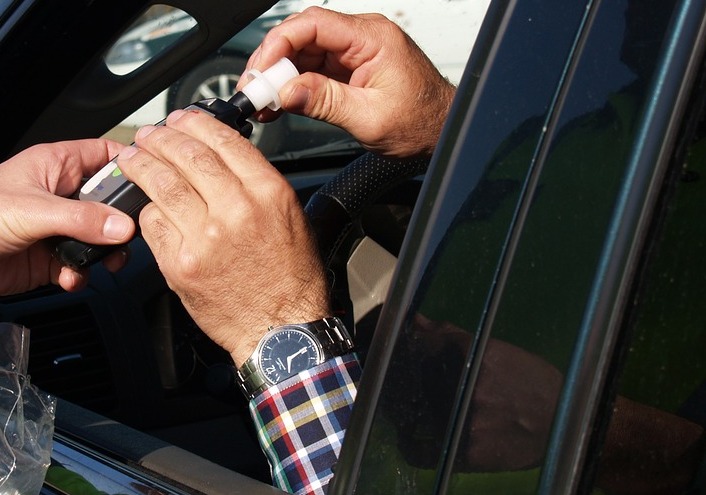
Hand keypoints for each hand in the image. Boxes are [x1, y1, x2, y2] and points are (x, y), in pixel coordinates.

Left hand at [0, 140, 134, 294]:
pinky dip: (82, 273)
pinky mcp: (52, 256)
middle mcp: (61, 194)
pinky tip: (70, 276)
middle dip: (122, 221)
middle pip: (110, 200)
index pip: (104, 154)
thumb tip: (122, 225)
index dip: (129, 163)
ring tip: (104, 261)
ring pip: (102, 235)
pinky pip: (82, 263)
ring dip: (107, 252)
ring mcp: (58, 226)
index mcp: (56, 166)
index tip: (151, 180)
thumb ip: (82, 218)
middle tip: (130, 234)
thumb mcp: (33, 210)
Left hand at [117, 109, 331, 365]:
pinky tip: (145, 203)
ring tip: (133, 157)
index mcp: (270, 194)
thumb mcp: (293, 219)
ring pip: (162, 185)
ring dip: (142, 164)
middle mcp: (238, 210)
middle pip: (187, 156)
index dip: (196, 123)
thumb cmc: (292, 279)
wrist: (282, 329)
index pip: (224, 141)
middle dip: (162, 137)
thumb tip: (225, 160)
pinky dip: (147, 209)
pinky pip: (153, 224)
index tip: (184, 119)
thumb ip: (259, 186)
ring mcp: (206, 237)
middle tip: (151, 134)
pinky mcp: (181, 264)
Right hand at [242, 7, 455, 157]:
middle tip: (254, 90)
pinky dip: (295, 84)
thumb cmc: (421, 122)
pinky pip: (315, 69)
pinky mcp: (351, 69)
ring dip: (281, 75)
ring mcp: (356, 53)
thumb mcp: (370, 118)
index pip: (314, 24)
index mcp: (373, 39)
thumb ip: (326, 102)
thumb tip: (287, 92)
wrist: (441, 132)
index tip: (261, 71)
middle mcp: (363, 38)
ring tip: (262, 101)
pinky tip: (280, 101)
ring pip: (305, 53)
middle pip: (304, 36)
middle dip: (273, 61)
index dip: (279, 44)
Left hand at [388, 315, 562, 471]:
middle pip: (424, 380)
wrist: (564, 425)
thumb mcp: (500, 351)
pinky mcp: (470, 453)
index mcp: (481, 357)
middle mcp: (472, 389)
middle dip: (419, 380)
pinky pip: (424, 452)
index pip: (431, 347)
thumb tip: (417, 321)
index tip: (412, 352)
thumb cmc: (534, 383)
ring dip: (419, 409)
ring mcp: (470, 422)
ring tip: (422, 408)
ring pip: (424, 412)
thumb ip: (453, 337)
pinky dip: (411, 446)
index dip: (419, 349)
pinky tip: (409, 438)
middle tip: (419, 383)